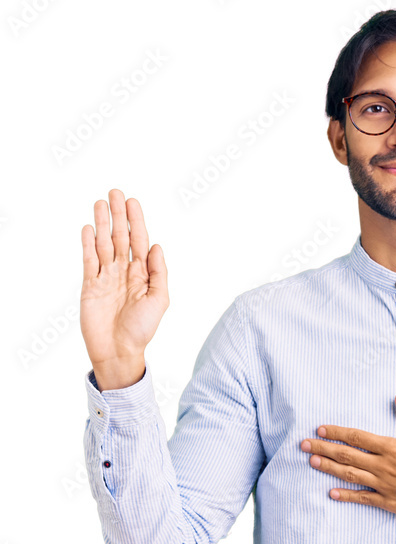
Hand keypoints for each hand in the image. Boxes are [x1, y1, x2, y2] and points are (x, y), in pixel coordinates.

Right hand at [80, 189, 168, 388]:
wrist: (118, 351)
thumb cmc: (142, 330)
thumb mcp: (159, 301)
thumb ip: (158, 273)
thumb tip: (156, 246)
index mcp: (143, 275)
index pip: (139, 242)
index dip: (136, 221)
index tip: (133, 202)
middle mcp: (124, 273)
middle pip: (120, 237)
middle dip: (118, 216)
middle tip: (115, 193)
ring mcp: (106, 278)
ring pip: (103, 244)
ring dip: (101, 223)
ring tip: (100, 203)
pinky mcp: (90, 285)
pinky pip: (88, 260)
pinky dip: (87, 243)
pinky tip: (88, 228)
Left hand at [300, 393, 395, 522]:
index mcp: (393, 448)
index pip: (358, 437)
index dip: (337, 432)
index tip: (321, 428)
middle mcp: (384, 466)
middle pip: (347, 455)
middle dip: (323, 448)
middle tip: (303, 444)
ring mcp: (384, 486)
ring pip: (350, 475)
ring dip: (328, 468)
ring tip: (311, 461)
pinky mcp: (388, 502)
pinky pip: (363, 498)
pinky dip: (346, 495)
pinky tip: (331, 493)